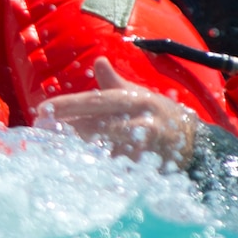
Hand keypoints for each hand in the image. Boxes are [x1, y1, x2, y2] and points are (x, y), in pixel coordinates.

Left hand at [34, 58, 199, 166]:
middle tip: (44, 130)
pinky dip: (97, 173)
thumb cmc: (158, 115)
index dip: (68, 105)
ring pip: (105, 152)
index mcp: (134, 101)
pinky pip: (116, 172)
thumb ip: (114, 83)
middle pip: (97, 126)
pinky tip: (77, 176)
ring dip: (81, 153)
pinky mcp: (146, 170)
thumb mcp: (139, 95)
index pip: (95, 101)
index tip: (43, 109)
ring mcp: (144, 148)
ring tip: (60, 154)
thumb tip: (98, 61)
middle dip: (69, 129)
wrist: (195, 144)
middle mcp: (139, 122)